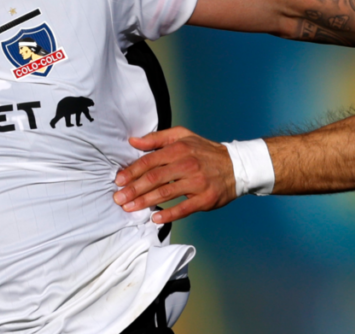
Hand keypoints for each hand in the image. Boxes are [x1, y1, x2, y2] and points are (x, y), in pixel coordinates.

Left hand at [114, 127, 235, 222]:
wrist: (236, 166)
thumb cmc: (204, 151)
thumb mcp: (183, 136)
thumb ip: (157, 138)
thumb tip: (133, 141)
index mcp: (179, 149)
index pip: (150, 161)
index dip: (132, 171)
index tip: (118, 181)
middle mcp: (187, 164)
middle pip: (154, 178)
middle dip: (133, 189)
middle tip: (118, 198)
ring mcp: (197, 182)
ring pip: (165, 193)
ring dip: (144, 201)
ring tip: (129, 208)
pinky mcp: (205, 198)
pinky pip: (183, 208)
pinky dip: (168, 214)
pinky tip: (154, 217)